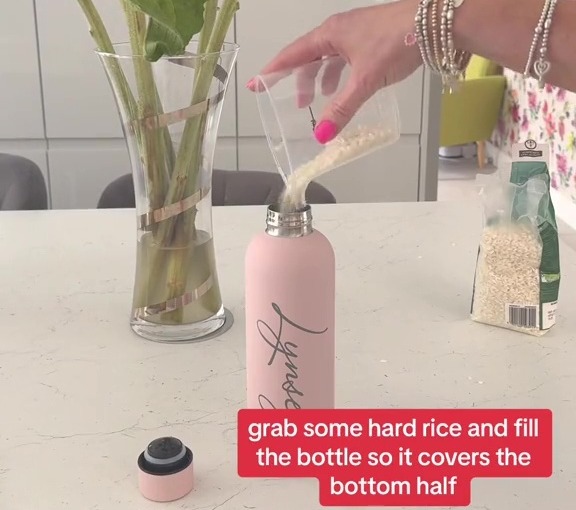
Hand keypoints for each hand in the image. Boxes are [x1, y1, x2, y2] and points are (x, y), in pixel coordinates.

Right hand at [247, 0, 421, 142]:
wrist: (435, 22)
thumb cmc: (395, 42)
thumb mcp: (364, 81)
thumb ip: (342, 109)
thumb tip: (321, 136)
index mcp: (329, 34)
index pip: (292, 55)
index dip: (273, 71)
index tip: (256, 83)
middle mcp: (339, 30)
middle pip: (309, 56)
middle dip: (301, 80)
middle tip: (298, 104)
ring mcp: (356, 32)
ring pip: (329, 57)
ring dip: (322, 77)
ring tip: (320, 98)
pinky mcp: (372, 38)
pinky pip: (346, 57)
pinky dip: (341, 74)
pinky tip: (348, 87)